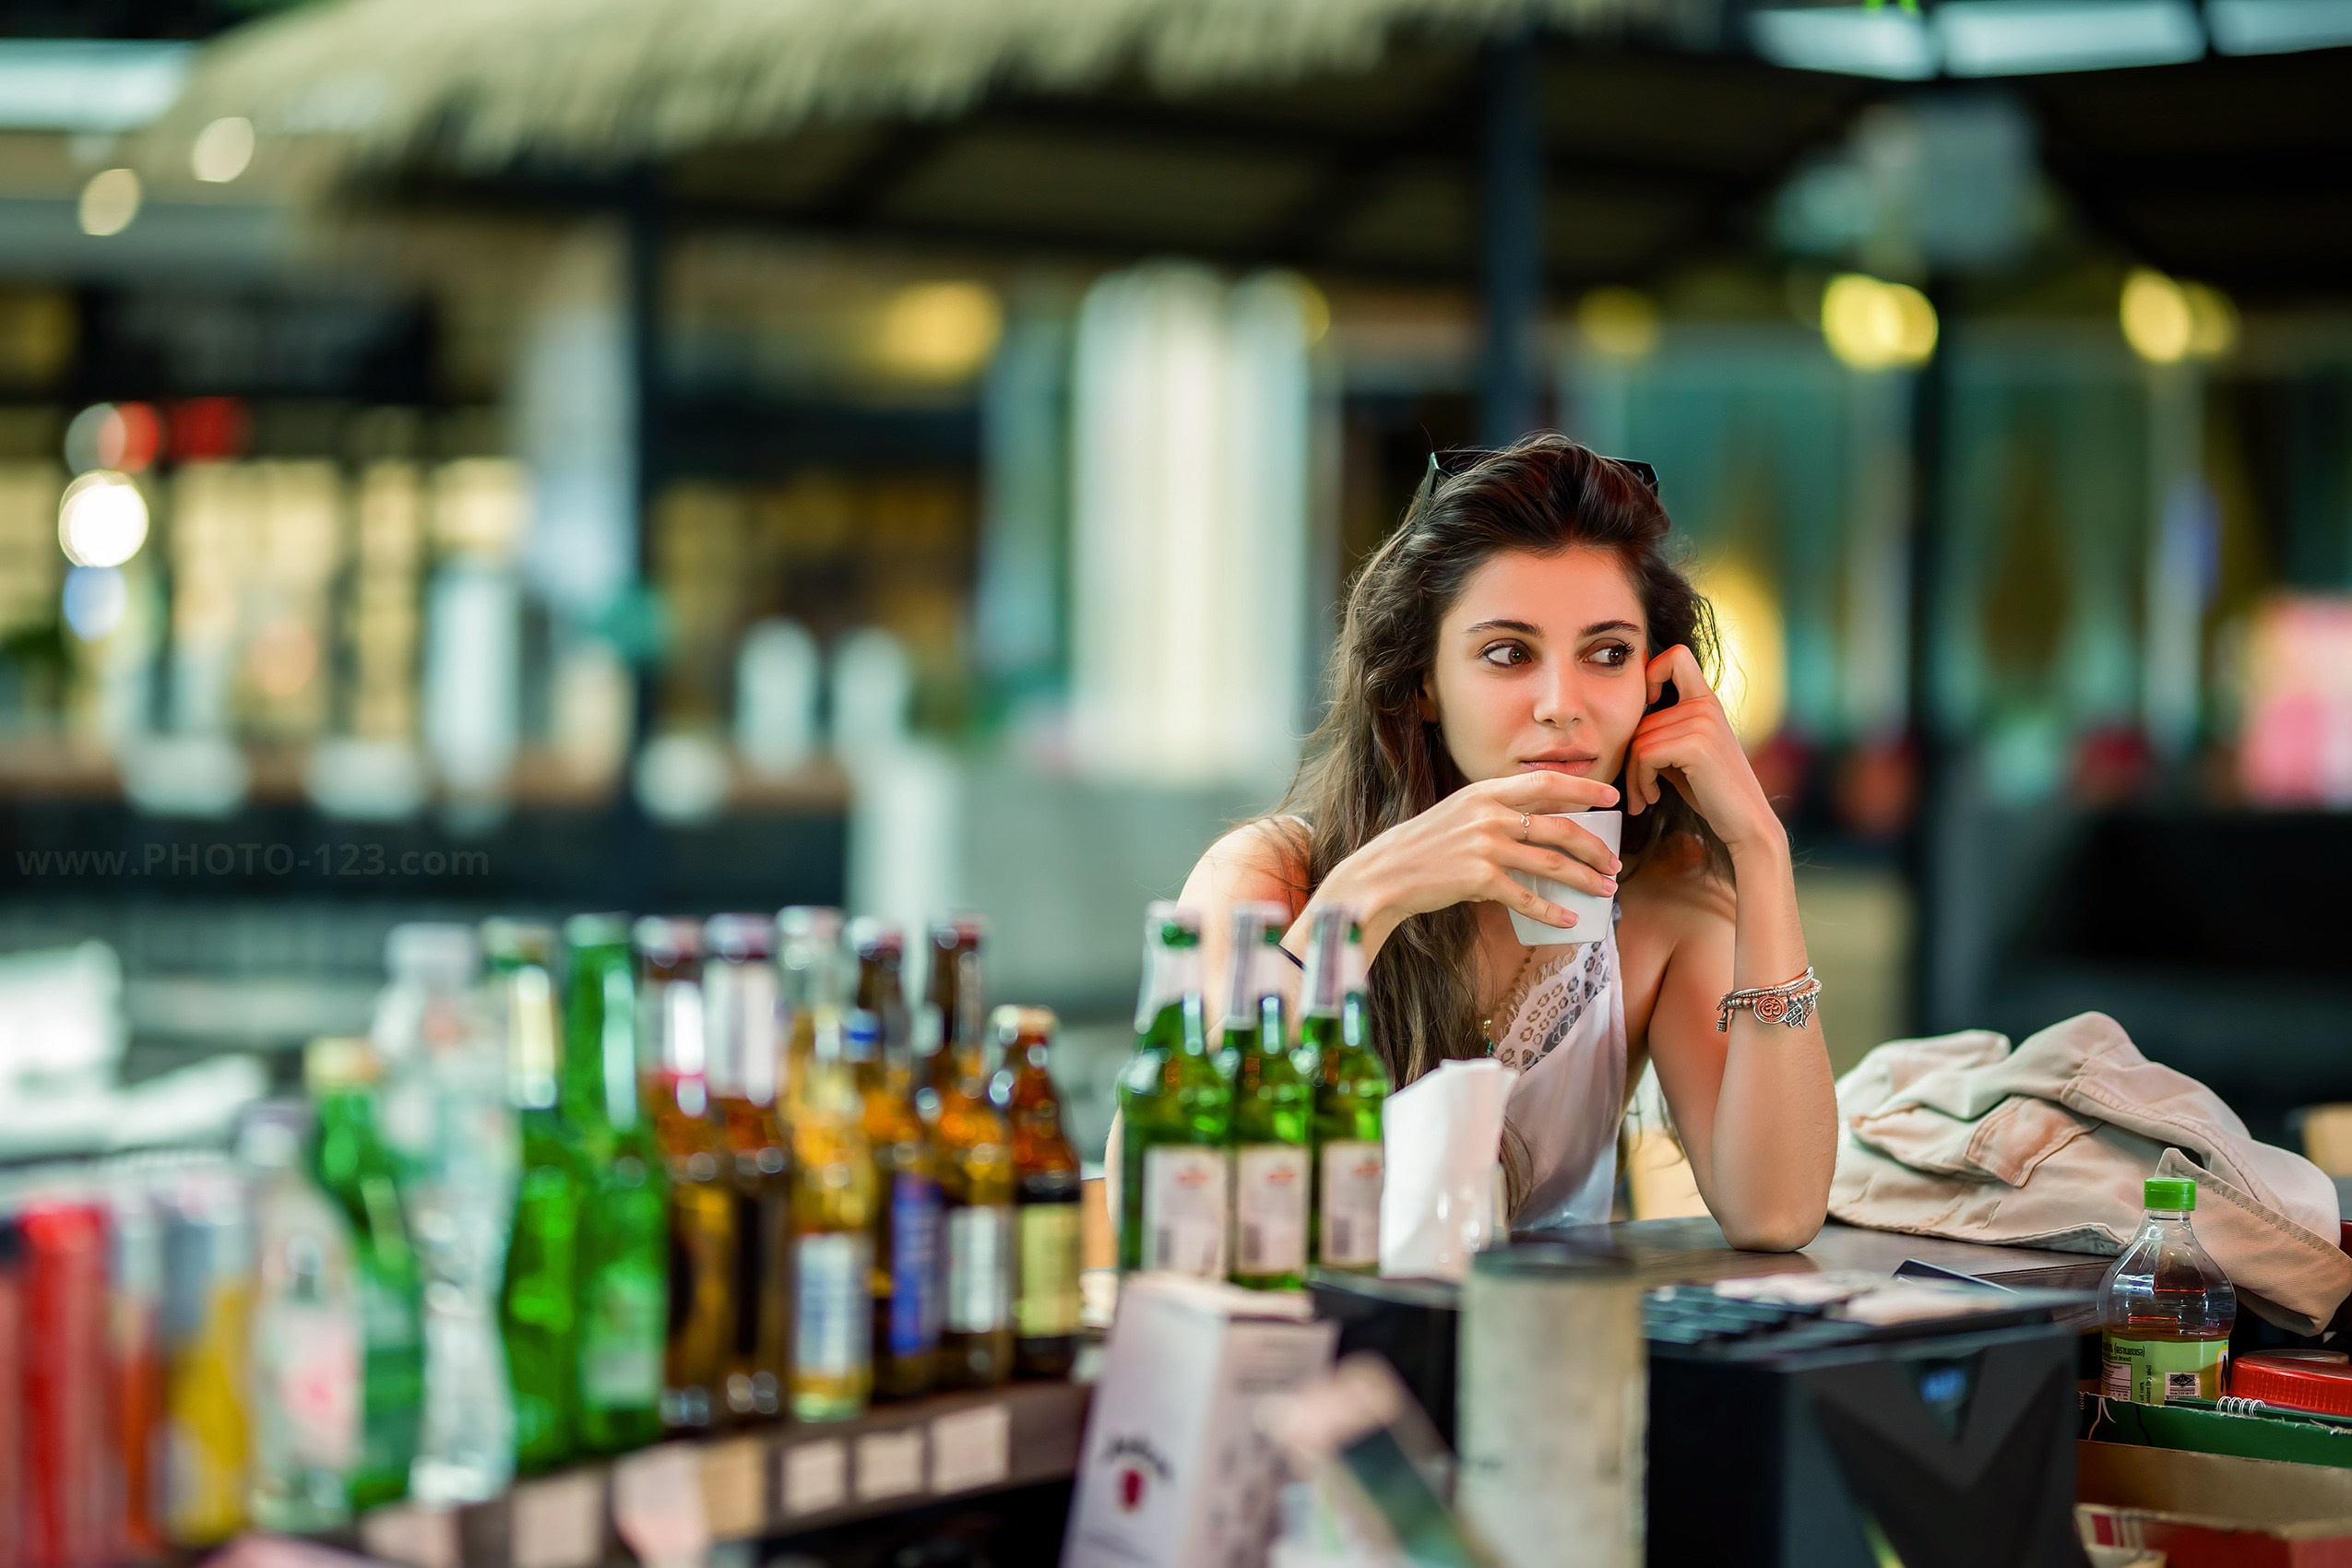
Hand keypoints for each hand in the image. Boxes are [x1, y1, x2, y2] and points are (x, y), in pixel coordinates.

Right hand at [1311, 771, 1622, 954]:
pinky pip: (1526, 897)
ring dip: (1584, 879)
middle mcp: (1489, 814)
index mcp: (1484, 792)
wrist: (1383, 875)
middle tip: (1614, 863)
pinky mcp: (1478, 879)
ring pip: (1551, 864)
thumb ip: (1495, 814)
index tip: (1610, 797)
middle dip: (1594, 847)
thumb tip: (1539, 829)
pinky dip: (1551, 912)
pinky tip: (1569, 920)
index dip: (1583, 789)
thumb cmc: (1422, 848)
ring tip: (1604, 890)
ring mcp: (1484, 846)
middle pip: (1560, 827)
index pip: (1545, 782)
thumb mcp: (1458, 815)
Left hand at [1626, 644, 1781, 853]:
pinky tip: (1653, 798)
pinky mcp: (1695, 745)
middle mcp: (1705, 705)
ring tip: (1646, 796)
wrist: (1746, 822)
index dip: (1652, 671)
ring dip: (1634, 776)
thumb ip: (1663, 732)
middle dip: (1631, 760)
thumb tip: (1620, 726)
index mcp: (1705, 701)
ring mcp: (1702, 722)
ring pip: (1638, 741)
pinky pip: (1644, 756)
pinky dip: (1641, 781)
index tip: (1648, 707)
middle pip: (1640, 720)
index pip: (1676, 656)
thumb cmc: (1711, 790)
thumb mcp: (1685, 753)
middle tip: (1640, 789)